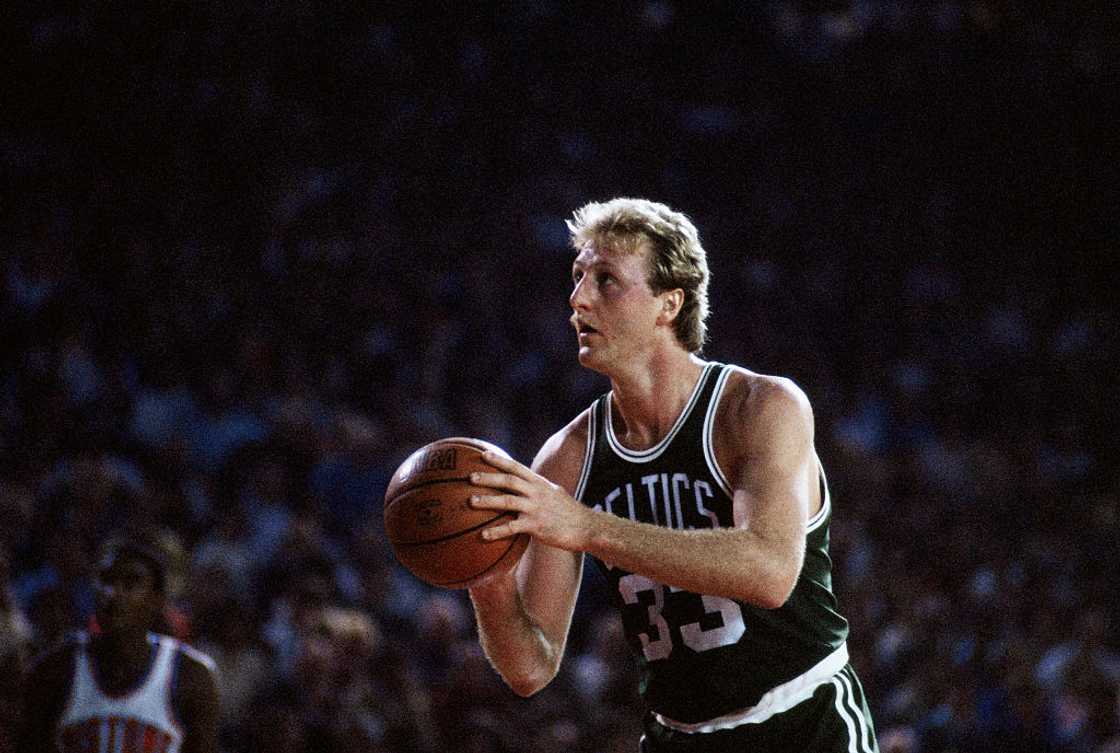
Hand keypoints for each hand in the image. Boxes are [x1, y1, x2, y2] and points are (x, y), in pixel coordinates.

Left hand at [469, 451, 594, 552]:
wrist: (586, 527)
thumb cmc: (568, 512)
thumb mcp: (554, 492)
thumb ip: (538, 488)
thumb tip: (524, 483)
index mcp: (540, 483)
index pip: (516, 467)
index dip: (499, 460)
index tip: (482, 454)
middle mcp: (537, 492)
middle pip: (509, 480)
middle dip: (488, 477)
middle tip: (470, 476)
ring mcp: (536, 508)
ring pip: (508, 501)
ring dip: (488, 500)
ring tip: (471, 501)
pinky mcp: (536, 526)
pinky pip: (512, 528)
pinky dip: (496, 531)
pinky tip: (483, 535)